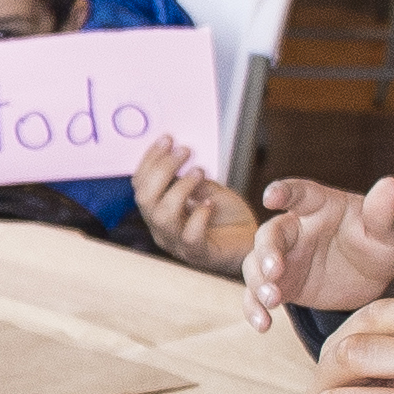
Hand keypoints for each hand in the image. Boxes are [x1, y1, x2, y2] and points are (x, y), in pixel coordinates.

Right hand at [134, 140, 256, 272]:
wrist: (252, 242)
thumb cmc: (228, 217)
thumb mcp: (209, 189)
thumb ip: (192, 177)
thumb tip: (180, 154)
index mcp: (159, 210)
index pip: (141, 184)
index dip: (150, 159)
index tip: (168, 139)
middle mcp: (161, 228)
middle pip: (145, 199)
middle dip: (162, 169)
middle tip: (185, 151)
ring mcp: (177, 244)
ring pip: (162, 216)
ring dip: (180, 188)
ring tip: (199, 172)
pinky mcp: (199, 254)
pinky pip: (190, 236)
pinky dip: (199, 216)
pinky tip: (210, 204)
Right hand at [243, 173, 393, 330]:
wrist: (379, 279)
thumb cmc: (382, 243)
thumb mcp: (389, 229)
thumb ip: (382, 211)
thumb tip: (390, 184)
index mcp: (320, 206)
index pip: (299, 193)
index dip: (283, 192)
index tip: (271, 197)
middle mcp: (296, 229)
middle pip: (270, 234)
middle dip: (266, 252)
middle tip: (273, 271)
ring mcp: (285, 258)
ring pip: (256, 266)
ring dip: (258, 282)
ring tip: (273, 301)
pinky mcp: (283, 285)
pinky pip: (258, 295)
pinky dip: (255, 308)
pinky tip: (263, 323)